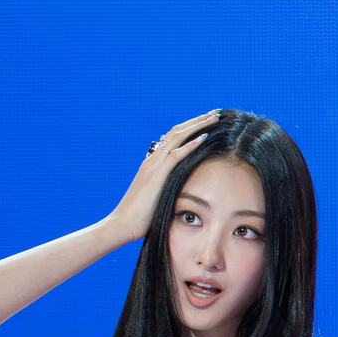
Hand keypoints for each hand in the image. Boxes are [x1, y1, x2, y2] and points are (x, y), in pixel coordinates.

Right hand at [104, 111, 221, 242]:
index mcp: (153, 164)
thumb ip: (168, 189)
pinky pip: (176, 155)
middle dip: (197, 121)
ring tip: (213, 118)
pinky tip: (204, 137)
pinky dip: (190, 145)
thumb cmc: (141, 216)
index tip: (206, 123)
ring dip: (197, 126)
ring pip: (177, 138)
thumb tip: (181, 191)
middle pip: (176, 132)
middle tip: (214, 113)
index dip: (189, 129)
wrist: (123, 223)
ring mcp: (153, 166)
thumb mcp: (158, 197)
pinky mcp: (156, 175)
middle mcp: (152, 160)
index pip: (172, 139)